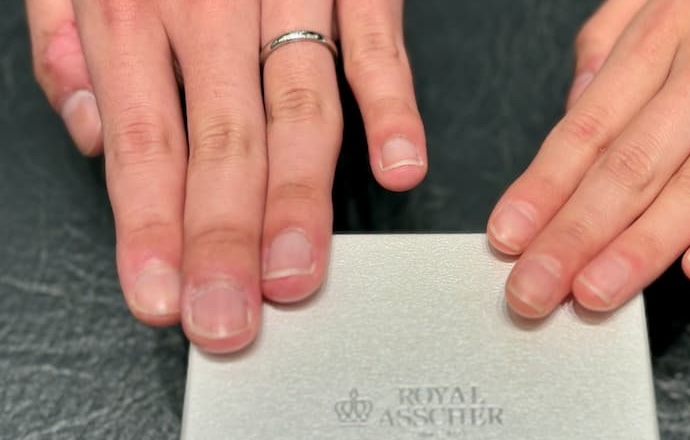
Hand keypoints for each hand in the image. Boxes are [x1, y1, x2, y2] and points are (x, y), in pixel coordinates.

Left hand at [27, 0, 425, 351]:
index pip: (140, 141)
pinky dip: (392, 105)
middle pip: (219, 142)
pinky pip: (375, 45)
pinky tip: (397, 167)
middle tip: (230, 317)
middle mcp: (209, 8)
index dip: (150, 227)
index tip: (160, 298)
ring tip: (296, 272)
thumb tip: (88, 135)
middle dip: (222, 239)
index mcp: (134, 9)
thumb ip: (66, 44)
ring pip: (296, 109)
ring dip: (298, 198)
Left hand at [488, 0, 689, 316]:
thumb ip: (611, 42)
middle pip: (631, 166)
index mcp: (664, 33)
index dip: (543, 189)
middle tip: (535, 288)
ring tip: (596, 292)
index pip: (588, 127)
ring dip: (641, 246)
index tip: (509, 236)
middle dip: (574, 235)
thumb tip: (573, 106)